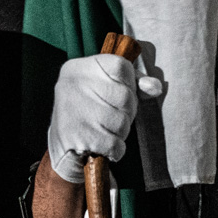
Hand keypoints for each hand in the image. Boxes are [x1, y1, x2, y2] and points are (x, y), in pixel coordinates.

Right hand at [45, 54, 161, 183]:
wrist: (62, 151)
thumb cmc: (89, 115)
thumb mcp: (106, 91)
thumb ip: (133, 85)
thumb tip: (155, 87)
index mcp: (79, 68)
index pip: (122, 66)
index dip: (129, 85)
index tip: (115, 97)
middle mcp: (72, 85)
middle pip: (125, 96)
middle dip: (126, 113)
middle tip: (109, 119)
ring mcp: (73, 110)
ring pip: (122, 122)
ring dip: (120, 132)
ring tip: (104, 132)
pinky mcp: (77, 137)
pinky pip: (115, 144)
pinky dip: (115, 150)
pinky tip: (103, 146)